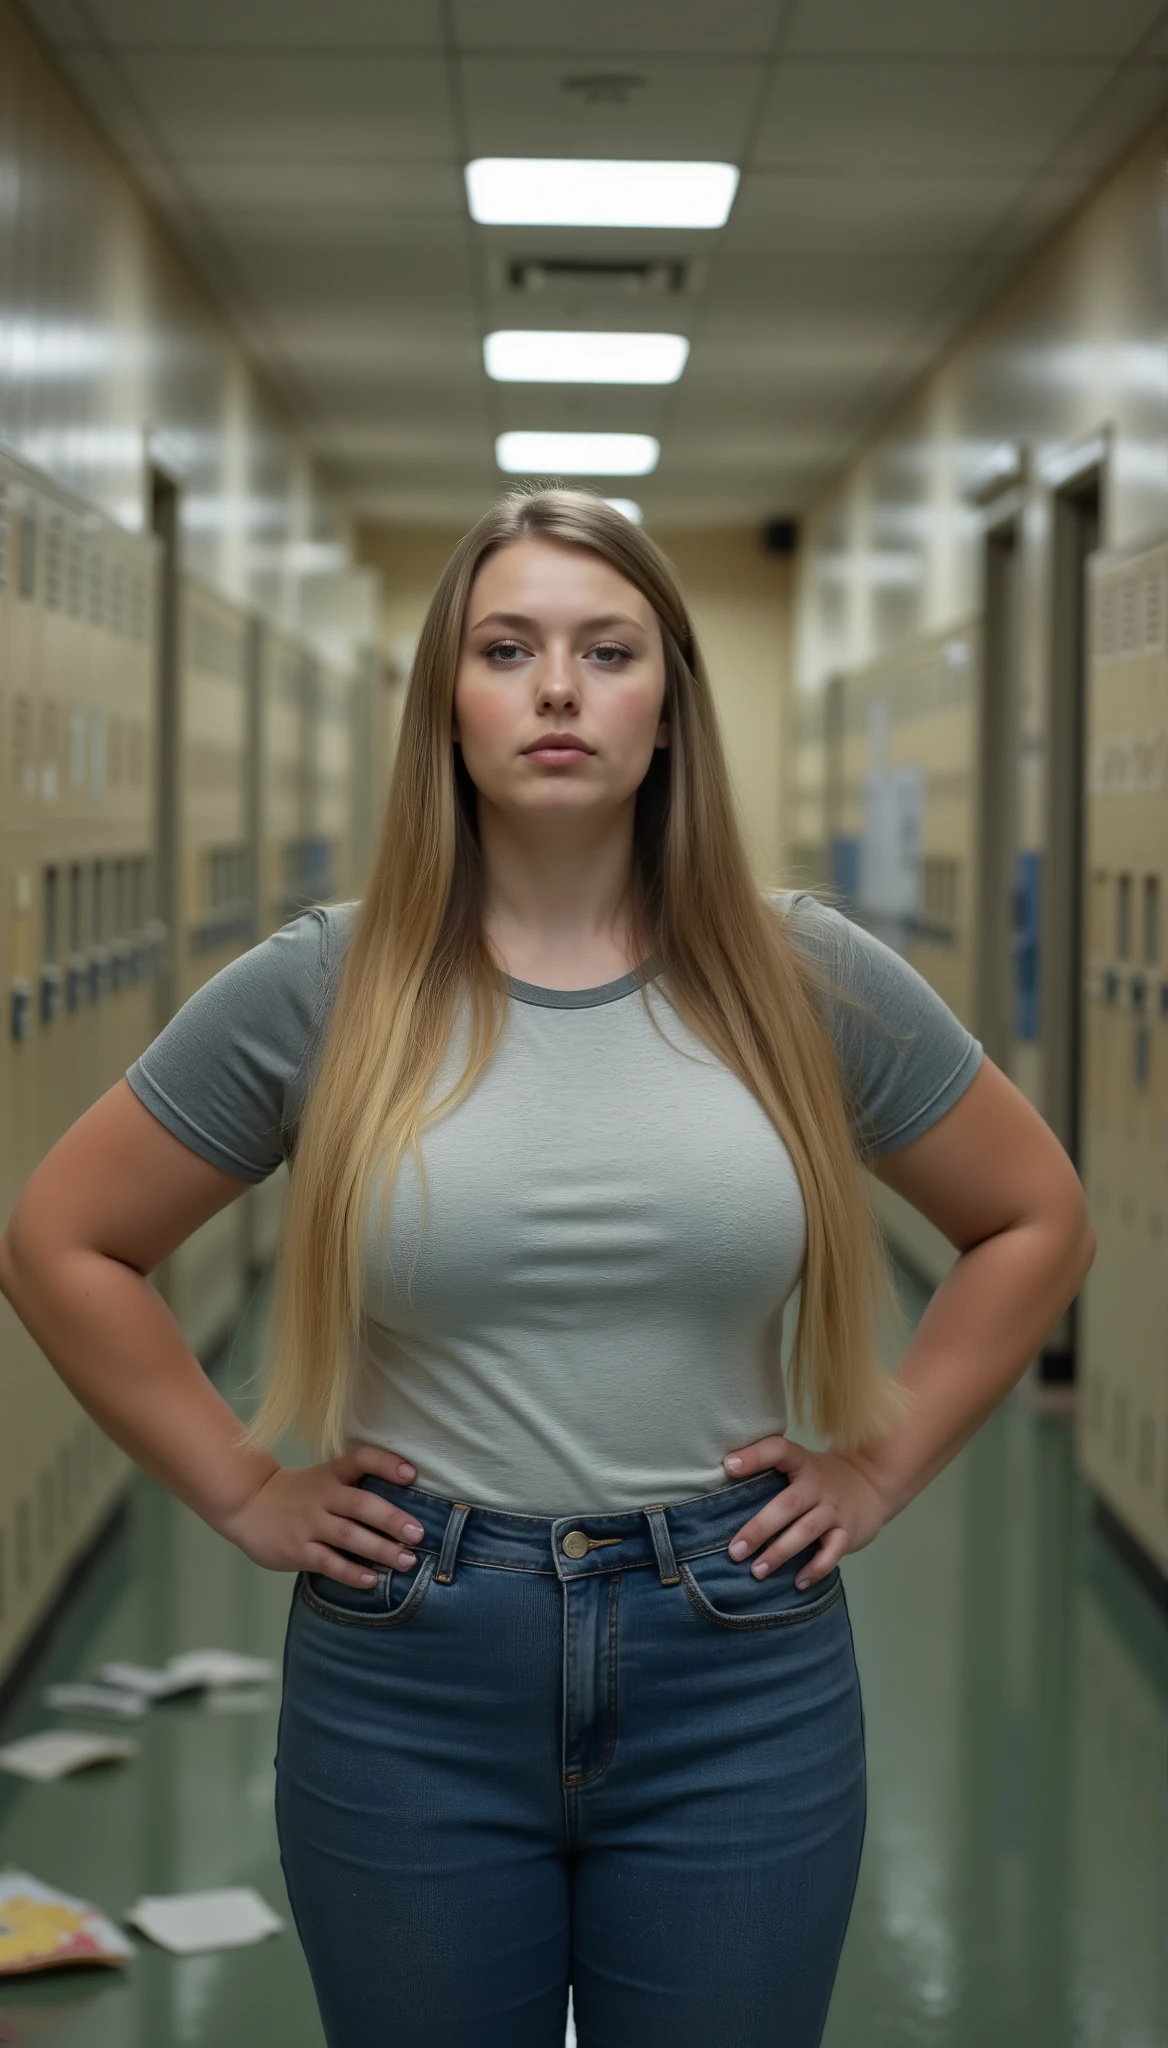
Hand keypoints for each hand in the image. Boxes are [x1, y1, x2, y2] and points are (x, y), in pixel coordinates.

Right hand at [220, 1444, 422, 1588]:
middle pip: (361, 1504)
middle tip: (418, 1534)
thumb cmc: (298, 1494)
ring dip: (381, 1550)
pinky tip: (371, 1580)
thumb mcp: (323, 1479)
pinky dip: (351, 1572)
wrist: (247, 1505)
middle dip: (392, 1519)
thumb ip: (354, 1487)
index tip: (411, 1474)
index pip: (361, 1459)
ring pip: (349, 1536)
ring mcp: (309, 1524)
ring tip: (407, 1561)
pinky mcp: (298, 1550)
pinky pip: (328, 1563)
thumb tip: (403, 1508)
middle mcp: (322, 1496)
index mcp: (332, 1474)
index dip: (386, 1464)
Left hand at [721, 1434, 889, 1589]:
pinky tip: (798, 1583)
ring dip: (781, 1552)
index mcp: (801, 1463)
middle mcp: (817, 1484)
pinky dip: (816, 1568)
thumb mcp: (799, 1466)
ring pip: (807, 1530)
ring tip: (757, 1571)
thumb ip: (769, 1473)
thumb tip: (719, 1491)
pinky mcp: (848, 1531)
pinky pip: (833, 1552)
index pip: (778, 1451)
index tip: (728, 1466)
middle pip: (788, 1504)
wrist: (871, 1484)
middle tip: (735, 1551)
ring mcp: (833, 1509)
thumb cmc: (818, 1479)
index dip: (755, 1456)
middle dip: (760, 1528)